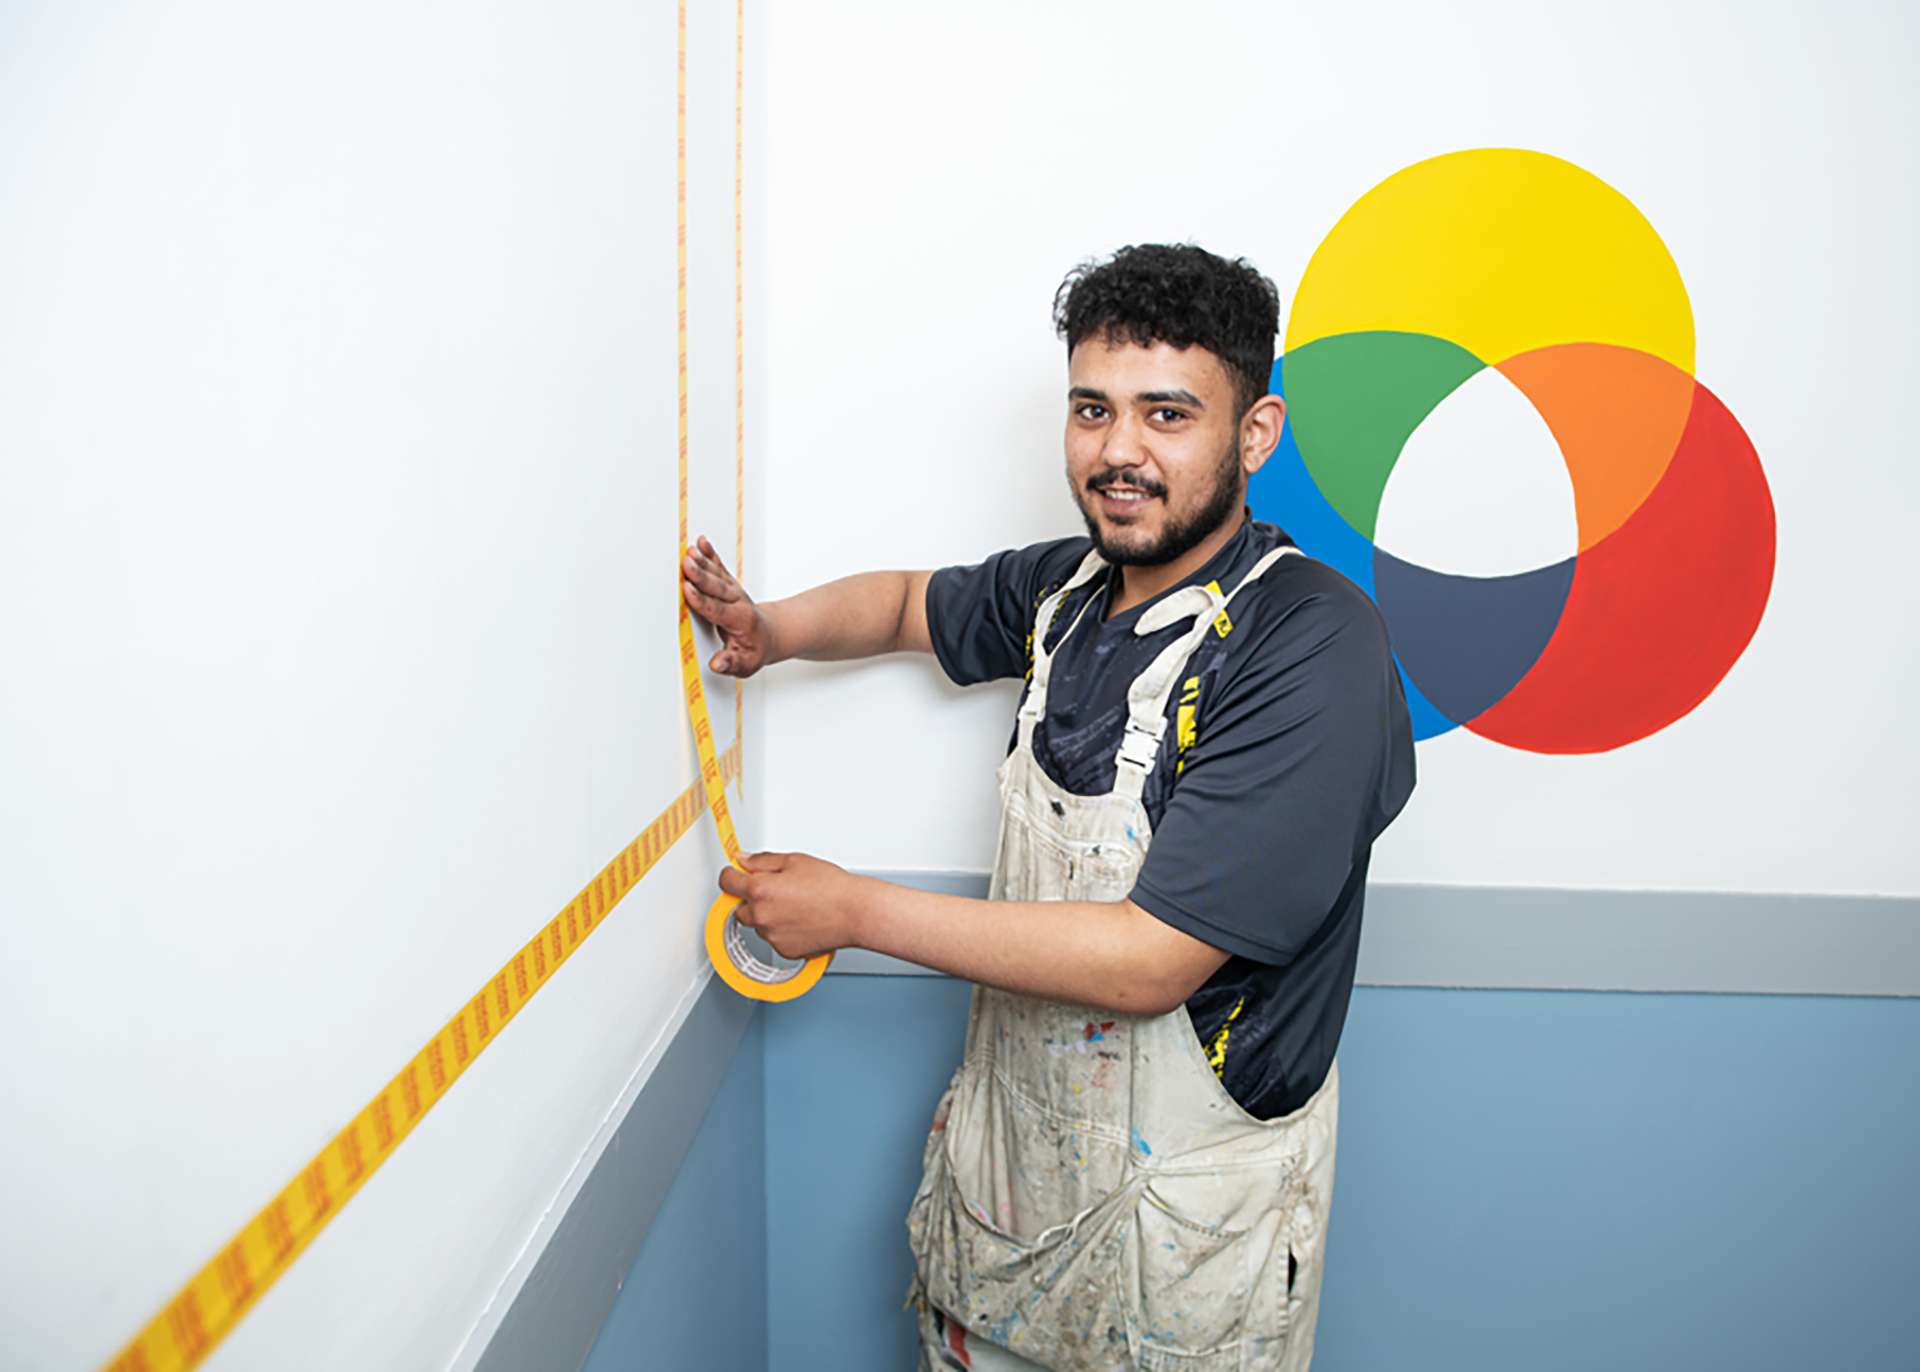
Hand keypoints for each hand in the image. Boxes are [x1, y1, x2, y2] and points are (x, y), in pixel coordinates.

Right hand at [683, 535, 775, 675]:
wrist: (771, 635)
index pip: (717, 610)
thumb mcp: (746, 664)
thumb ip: (731, 663)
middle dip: (701, 575)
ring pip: (717, 575)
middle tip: (686, 563)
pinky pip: (719, 567)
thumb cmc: (755, 649)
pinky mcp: (729, 584)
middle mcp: (737, 602)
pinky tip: (700, 543)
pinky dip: (710, 554)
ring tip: (690, 551)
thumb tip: (717, 664)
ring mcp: (734, 591)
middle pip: (716, 587)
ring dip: (703, 561)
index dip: (702, 600)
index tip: (687, 590)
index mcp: (740, 621)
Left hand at [718, 851, 867, 959]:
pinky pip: (774, 939)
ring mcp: (772, 936)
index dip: (731, 875)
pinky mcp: (784, 951)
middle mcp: (761, 916)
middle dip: (751, 899)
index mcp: (760, 890)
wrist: (854, 913)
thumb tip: (744, 861)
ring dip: (767, 916)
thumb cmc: (831, 887)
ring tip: (795, 905)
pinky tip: (801, 920)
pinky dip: (782, 931)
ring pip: (758, 925)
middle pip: (739, 908)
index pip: (726, 882)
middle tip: (775, 890)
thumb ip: (763, 861)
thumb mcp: (795, 861)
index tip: (736, 874)